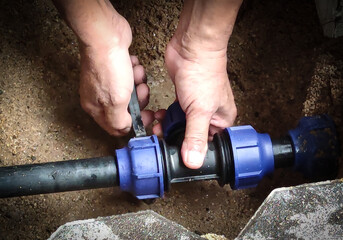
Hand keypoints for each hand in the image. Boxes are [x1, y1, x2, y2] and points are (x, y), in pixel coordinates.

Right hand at [79, 45, 153, 134]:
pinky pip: (131, 77)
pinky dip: (135, 72)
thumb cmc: (108, 66)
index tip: (146, 116)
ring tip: (135, 74)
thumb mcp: (116, 101)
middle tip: (140, 90)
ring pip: (131, 93)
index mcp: (95, 108)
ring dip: (138, 84)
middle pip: (126, 109)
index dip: (133, 124)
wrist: (106, 35)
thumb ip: (119, 121)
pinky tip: (132, 64)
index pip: (115, 127)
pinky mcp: (116, 69)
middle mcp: (99, 96)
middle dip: (138, 100)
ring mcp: (107, 82)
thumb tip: (123, 130)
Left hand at [153, 0, 240, 168]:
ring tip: (156, 126)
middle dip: (174, 138)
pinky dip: (164, 116)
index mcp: (221, 120)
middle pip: (191, 136)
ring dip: (166, 127)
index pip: (208, 146)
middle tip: (161, 138)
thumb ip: (195, 137)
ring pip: (179, 125)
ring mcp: (194, 106)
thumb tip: (194, 162)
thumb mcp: (200, 110)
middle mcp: (209, 115)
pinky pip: (172, 113)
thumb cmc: (204, 73)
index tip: (176, 156)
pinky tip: (157, 115)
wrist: (191, 48)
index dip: (191, 151)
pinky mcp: (182, 98)